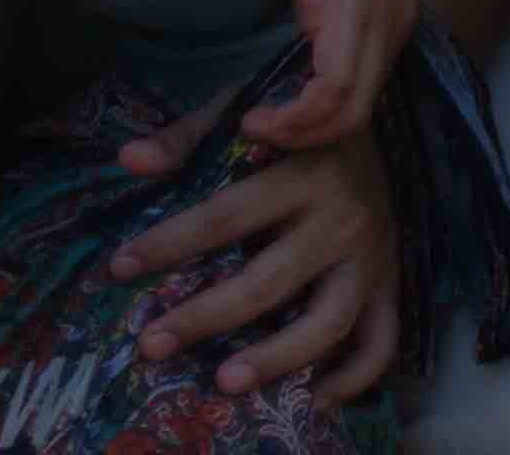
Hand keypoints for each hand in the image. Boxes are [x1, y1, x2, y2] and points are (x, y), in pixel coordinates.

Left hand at [107, 95, 409, 400]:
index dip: (170, 243)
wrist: (366, 110)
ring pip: (327, 322)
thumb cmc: (292, 123)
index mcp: (304, 170)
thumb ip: (187, 137)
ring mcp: (370, 257)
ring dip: (276, 359)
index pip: (226, 215)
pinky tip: (312, 399)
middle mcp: (341, 218)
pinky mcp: (389, 283)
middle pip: (269, 281)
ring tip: (225, 383)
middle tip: (151, 344)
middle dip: (205, 317)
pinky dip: (353, 377)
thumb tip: (130, 160)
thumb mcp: (240, 112)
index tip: (119, 267)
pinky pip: (380, 341)